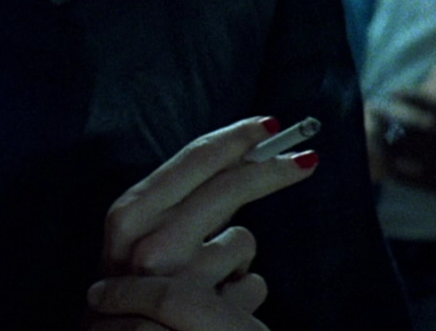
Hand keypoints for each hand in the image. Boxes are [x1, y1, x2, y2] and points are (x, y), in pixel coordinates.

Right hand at [89, 116, 317, 329]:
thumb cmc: (128, 294)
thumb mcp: (134, 240)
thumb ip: (174, 203)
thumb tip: (240, 159)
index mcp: (129, 215)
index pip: (193, 160)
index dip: (235, 137)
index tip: (268, 125)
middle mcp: (150, 244)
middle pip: (230, 189)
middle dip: (272, 170)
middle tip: (307, 161)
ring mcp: (180, 281)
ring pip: (243, 241)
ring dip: (235, 258)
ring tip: (207, 282)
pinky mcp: (208, 315)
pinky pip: (254, 285)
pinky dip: (243, 294)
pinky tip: (218, 308)